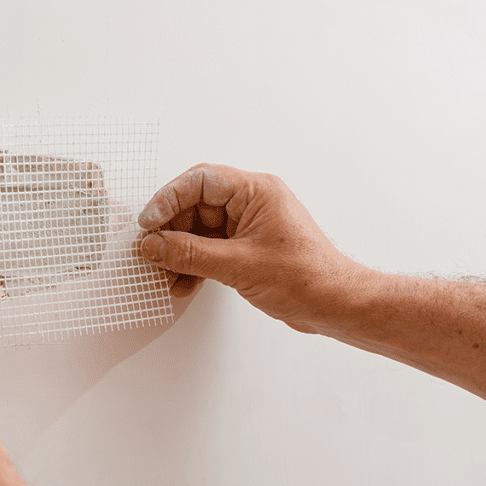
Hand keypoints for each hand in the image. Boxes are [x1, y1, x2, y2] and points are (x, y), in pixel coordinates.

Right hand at [138, 164, 374, 333]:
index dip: (168, 199)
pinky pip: (211, 249)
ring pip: (201, 230)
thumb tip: (154, 246)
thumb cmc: (307, 277)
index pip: (200, 181)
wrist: (335, 305)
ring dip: (180, 253)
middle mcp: (252, 203)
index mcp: (256, 191)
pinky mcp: (249, 248)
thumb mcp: (238, 265)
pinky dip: (195, 264)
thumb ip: (190, 254)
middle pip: (196, 206)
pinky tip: (183, 283)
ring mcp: (250, 226)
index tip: (149, 222)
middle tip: (151, 252)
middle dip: (171, 231)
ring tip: (164, 274)